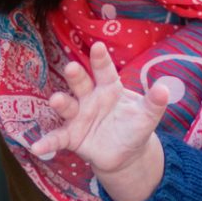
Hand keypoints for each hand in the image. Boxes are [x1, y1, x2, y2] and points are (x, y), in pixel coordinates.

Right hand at [28, 42, 177, 200]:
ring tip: (57, 100)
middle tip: (71, 67)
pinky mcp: (71, 136)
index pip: (105, 71)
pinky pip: (57, 138)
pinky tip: (37, 147)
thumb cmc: (134, 128)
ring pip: (67, 107)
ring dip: (60, 103)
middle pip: (81, 83)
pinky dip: (47, 142)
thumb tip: (164, 89)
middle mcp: (90, 98)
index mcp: (109, 88)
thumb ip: (154, 103)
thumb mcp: (147, 116)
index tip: (98, 46)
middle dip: (75, 75)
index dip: (100, 59)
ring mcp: (78, 116)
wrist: (125, 154)